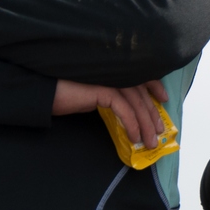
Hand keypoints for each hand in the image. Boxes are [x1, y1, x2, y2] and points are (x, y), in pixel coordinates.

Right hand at [52, 79, 168, 147]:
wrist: (44, 92)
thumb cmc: (66, 94)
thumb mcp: (94, 94)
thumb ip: (110, 96)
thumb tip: (126, 111)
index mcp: (114, 68)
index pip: (141, 74)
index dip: (155, 85)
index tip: (165, 98)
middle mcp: (114, 70)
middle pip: (141, 91)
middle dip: (153, 113)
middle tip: (160, 131)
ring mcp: (109, 77)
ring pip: (136, 101)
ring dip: (145, 123)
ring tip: (150, 141)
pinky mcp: (102, 89)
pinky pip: (124, 109)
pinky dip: (132, 124)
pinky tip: (134, 136)